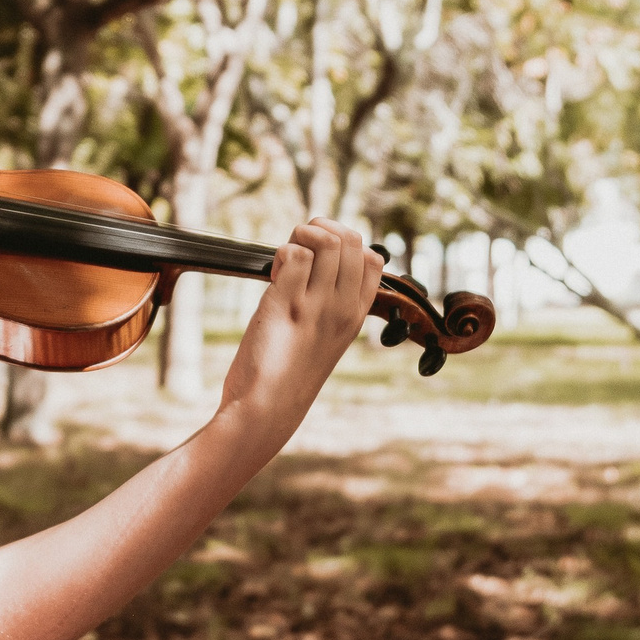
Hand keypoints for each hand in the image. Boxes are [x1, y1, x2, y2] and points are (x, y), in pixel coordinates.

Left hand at [219, 219, 382, 445]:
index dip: (344, 244)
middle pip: (350, 239)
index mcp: (356, 315)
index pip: (373, 258)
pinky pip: (292, 254)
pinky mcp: (287, 305)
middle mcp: (343, 308)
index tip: (318, 259)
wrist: (267, 409)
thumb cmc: (286, 376)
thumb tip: (312, 266)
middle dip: (319, 231)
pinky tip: (270, 275)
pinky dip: (278, 254)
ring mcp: (317, 306)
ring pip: (325, 241)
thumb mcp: (321, 340)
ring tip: (282, 263)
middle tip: (296, 253)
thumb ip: (326, 307)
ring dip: (298, 238)